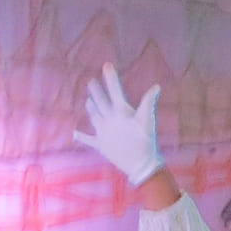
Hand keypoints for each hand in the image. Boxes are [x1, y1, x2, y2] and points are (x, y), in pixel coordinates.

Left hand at [72, 64, 164, 185]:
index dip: (110, 77)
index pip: (115, 90)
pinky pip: (89, 140)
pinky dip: (82, 136)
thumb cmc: (146, 141)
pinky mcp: (101, 145)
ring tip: (88, 100)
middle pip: (100, 102)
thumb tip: (156, 87)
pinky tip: (74, 132)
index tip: (106, 65)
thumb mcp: (148, 120)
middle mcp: (109, 120)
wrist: (140, 164)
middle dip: (95, 90)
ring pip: (94, 116)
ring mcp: (103, 133)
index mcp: (121, 112)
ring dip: (90, 107)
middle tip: (90, 82)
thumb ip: (149, 102)